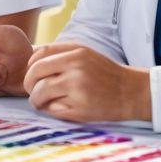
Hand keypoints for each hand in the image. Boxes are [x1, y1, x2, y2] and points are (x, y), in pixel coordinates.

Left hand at [23, 42, 150, 122]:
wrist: (132, 92)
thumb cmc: (104, 73)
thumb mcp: (85, 54)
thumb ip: (60, 53)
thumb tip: (30, 59)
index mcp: (76, 52)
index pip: (39, 55)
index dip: (30, 65)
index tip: (32, 73)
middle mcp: (76, 68)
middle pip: (35, 73)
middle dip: (28, 84)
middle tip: (31, 90)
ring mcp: (78, 89)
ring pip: (40, 93)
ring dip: (36, 100)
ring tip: (40, 102)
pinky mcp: (80, 109)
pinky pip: (52, 109)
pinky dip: (50, 110)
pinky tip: (57, 108)